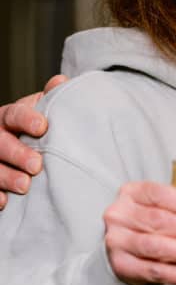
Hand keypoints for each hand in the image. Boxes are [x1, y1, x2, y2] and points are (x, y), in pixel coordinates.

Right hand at [0, 75, 66, 208]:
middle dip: (16, 153)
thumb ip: (51, 98)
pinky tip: (4, 202)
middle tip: (36, 164)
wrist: (19, 143)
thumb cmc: (33, 129)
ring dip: (6, 176)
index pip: (14, 114)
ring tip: (24, 185)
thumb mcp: (40, 111)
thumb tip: (61, 82)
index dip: (27, 119)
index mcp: (8, 117)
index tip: (42, 126)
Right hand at [104, 182, 175, 284]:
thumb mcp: (163, 208)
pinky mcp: (121, 265)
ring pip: (154, 246)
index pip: (157, 193)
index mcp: (132, 192)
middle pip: (157, 220)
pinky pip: (152, 271)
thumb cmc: (153, 226)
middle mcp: (120, 214)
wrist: (129, 252)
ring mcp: (117, 241)